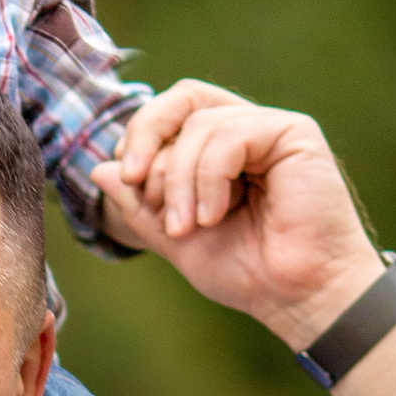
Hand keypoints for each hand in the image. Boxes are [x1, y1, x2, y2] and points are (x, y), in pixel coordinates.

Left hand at [97, 80, 386, 349]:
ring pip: (200, 125)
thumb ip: (139, 204)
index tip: (127, 182)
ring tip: (189, 226)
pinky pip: (230, 134)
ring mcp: (271, 129)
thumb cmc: (247, 271)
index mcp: (219, 150)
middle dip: (147, 139)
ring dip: (180, 179)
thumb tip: (98, 169)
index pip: (170, 113)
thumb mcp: (175, 237)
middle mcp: (245, 131)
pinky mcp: (294, 133)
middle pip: (182, 99)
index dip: (139, 137)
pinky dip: (209, 176)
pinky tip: (215, 215)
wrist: (296, 296)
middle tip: (137, 185)